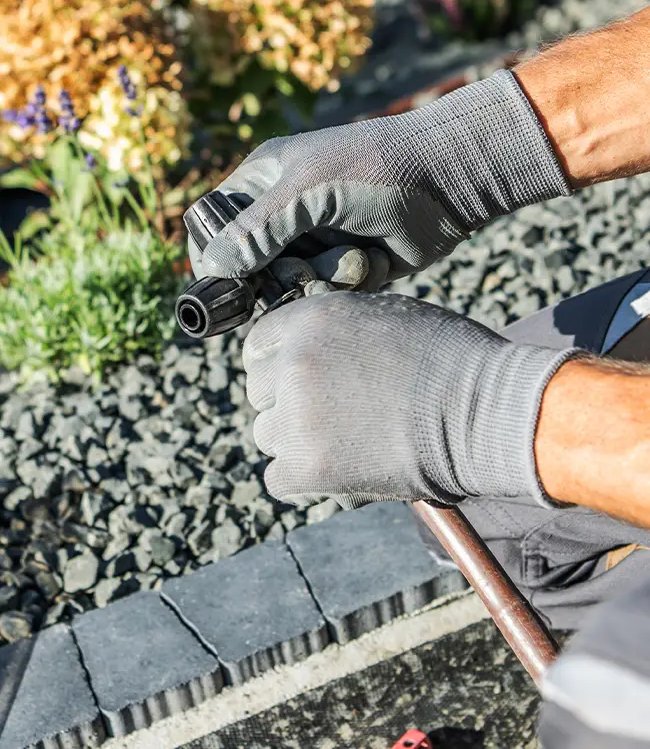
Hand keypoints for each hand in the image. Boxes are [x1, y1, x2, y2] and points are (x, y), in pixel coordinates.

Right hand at [190, 70, 568, 283]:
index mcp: (264, 182)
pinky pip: (328, 293)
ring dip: (322, 279)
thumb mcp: (307, 191)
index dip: (216, 257)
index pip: (214, 224)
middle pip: (252, 268)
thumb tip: (212, 268)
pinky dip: (350, 283)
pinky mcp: (347, 266)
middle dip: (281, 276)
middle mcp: (286, 214)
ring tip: (355, 257)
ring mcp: (317, 241)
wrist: (448, 180)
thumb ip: (256, 231)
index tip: (230, 286)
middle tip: (303, 271)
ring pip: (291, 287)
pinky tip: (375, 261)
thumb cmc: (374, 168)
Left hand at [243, 291, 577, 508]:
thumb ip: (336, 329)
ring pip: (266, 434)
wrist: (487, 413)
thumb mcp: (387, 316)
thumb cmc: (451, 361)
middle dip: (286, 400)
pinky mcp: (307, 467)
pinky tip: (339, 468)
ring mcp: (297, 416)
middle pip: (257, 390)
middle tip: (330, 412)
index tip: (301, 378)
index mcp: (313, 319)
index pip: (259, 343)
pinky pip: (276, 478)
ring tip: (344, 440)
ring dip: (295, 440)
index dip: (279, 361)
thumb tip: (307, 347)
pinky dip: (303, 478)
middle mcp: (295, 362)